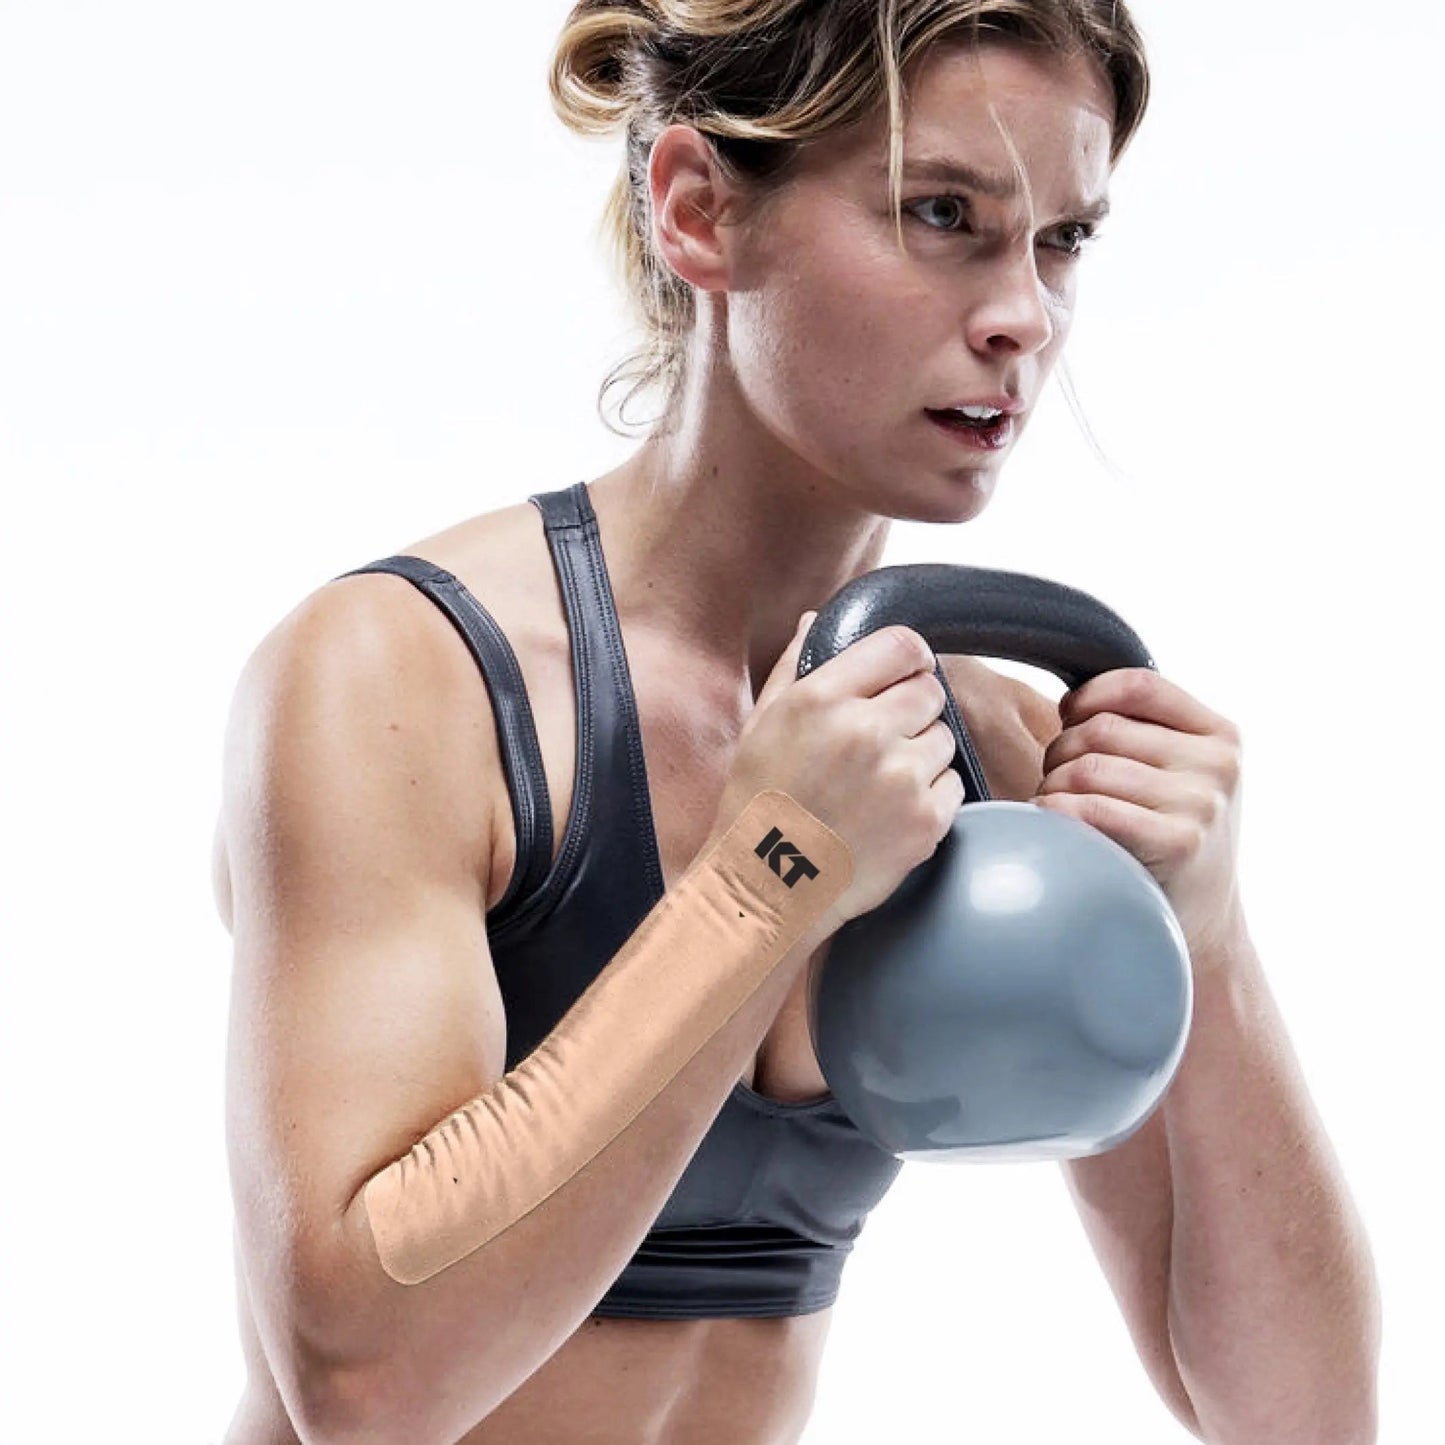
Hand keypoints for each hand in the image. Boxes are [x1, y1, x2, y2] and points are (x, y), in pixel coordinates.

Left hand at [1031, 667, 1248, 967]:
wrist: (1201, 925)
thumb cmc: (1170, 837)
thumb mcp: (1180, 774)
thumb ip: (1144, 730)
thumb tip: (1068, 700)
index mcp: (1220, 735)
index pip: (1136, 685)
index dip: (1087, 698)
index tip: (1068, 723)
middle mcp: (1218, 765)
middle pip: (1100, 729)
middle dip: (1060, 752)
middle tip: (1057, 782)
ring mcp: (1202, 804)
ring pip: (1086, 767)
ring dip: (1052, 786)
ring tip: (1057, 808)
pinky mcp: (1177, 844)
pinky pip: (1089, 809)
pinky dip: (1055, 813)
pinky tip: (1052, 826)